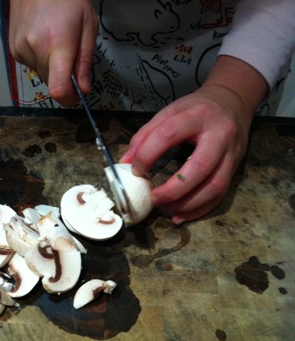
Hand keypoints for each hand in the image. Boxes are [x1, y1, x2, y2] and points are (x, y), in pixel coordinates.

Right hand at [8, 0, 98, 105]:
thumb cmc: (68, 1)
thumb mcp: (88, 27)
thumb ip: (84, 62)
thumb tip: (84, 90)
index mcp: (58, 45)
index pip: (58, 88)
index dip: (68, 99)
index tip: (76, 97)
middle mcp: (35, 49)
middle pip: (52, 84)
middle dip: (64, 80)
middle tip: (71, 59)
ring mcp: (21, 49)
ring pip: (42, 75)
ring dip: (52, 68)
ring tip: (55, 42)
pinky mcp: (13, 50)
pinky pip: (32, 66)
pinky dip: (40, 60)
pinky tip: (43, 41)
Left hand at [121, 57, 267, 223]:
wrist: (234, 103)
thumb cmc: (198, 108)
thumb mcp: (171, 111)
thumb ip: (147, 134)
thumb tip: (126, 162)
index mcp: (198, 115)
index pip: (170, 133)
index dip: (149, 153)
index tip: (136, 170)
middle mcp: (219, 135)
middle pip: (200, 167)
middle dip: (174, 189)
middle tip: (154, 198)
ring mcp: (231, 154)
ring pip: (214, 186)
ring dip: (188, 205)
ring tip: (167, 210)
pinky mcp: (235, 169)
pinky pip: (220, 195)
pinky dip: (200, 210)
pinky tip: (181, 216)